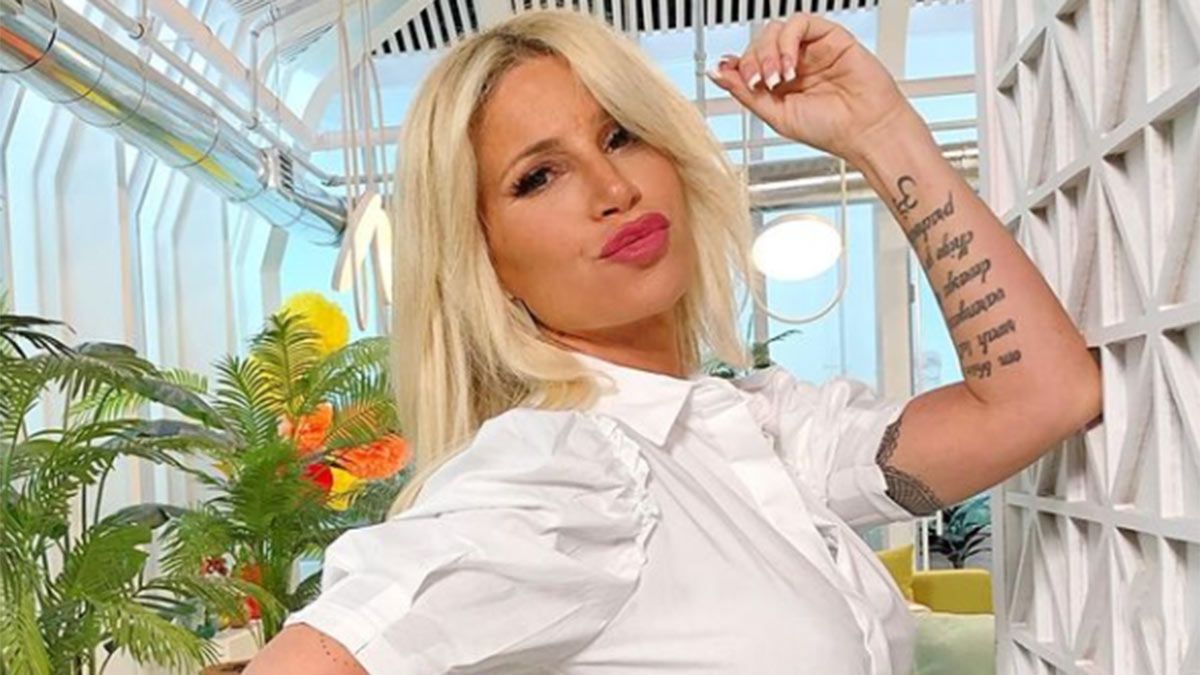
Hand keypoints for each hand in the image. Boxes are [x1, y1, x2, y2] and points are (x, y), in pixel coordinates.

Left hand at [706, 14, 916, 162]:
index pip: (749, 61)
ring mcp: (811, 50)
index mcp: (780, 83)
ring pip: (776, 30)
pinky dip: (788, 41)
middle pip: (759, 43)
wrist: (866, 131)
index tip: (725, 72)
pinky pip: (800, 23)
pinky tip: (790, 65)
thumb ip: (746, 93)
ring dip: (768, 52)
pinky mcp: (830, 37)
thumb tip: (718, 74)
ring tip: (777, 78)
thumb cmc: (830, 130)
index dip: (736, 65)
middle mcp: (795, 64)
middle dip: (752, 62)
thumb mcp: (776, 116)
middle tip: (758, 82)